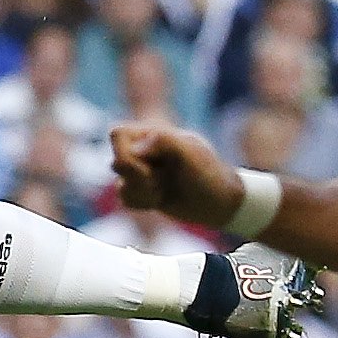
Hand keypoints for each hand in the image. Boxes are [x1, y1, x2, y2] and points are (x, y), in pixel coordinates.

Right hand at [109, 123, 241, 231]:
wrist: (220, 203)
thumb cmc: (210, 175)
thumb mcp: (192, 154)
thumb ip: (164, 142)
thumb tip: (134, 149)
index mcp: (153, 134)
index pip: (118, 134)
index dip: (126, 153)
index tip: (149, 166)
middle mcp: (143, 151)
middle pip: (116, 163)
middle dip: (138, 178)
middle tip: (160, 183)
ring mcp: (141, 171)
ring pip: (119, 184)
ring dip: (142, 193)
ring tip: (163, 192)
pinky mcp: (140, 191)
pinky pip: (125, 199)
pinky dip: (141, 204)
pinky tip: (159, 201)